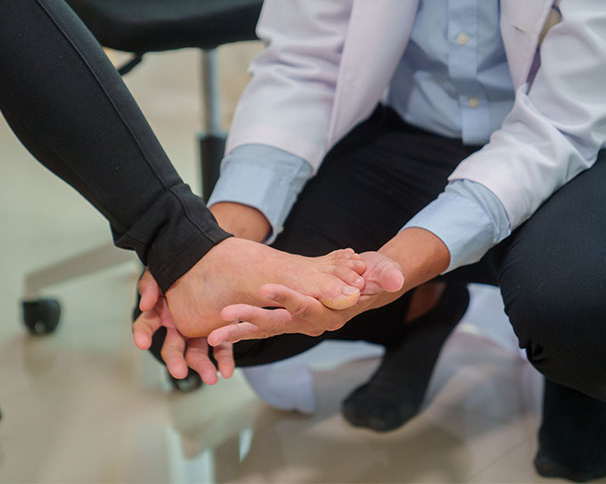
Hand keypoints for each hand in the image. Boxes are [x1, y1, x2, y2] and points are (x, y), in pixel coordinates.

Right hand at [132, 269, 233, 383]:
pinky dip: (223, 360)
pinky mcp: (219, 332)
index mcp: (161, 311)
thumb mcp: (164, 269)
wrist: (218, 260)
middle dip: (175, 360)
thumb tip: (145, 303)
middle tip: (179, 371)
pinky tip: (226, 371)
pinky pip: (221, 349)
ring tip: (211, 377)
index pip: (146, 326)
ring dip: (203, 366)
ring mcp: (198, 331)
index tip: (142, 343)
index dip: (142, 334)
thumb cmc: (185, 265)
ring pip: (197, 353)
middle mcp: (178, 326)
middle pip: (173, 347)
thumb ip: (151, 283)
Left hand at [207, 250, 404, 344]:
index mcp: (332, 312)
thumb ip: (387, 275)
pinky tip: (219, 331)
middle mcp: (313, 322)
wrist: (367, 282)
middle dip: (251, 320)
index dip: (287, 298)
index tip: (266, 289)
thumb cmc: (376, 275)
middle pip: (279, 323)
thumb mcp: (385, 271)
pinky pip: (263, 325)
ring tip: (213, 333)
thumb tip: (392, 279)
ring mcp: (299, 322)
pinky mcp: (289, 317)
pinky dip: (243, 328)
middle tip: (224, 318)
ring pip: (266, 328)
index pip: (307, 306)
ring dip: (240, 329)